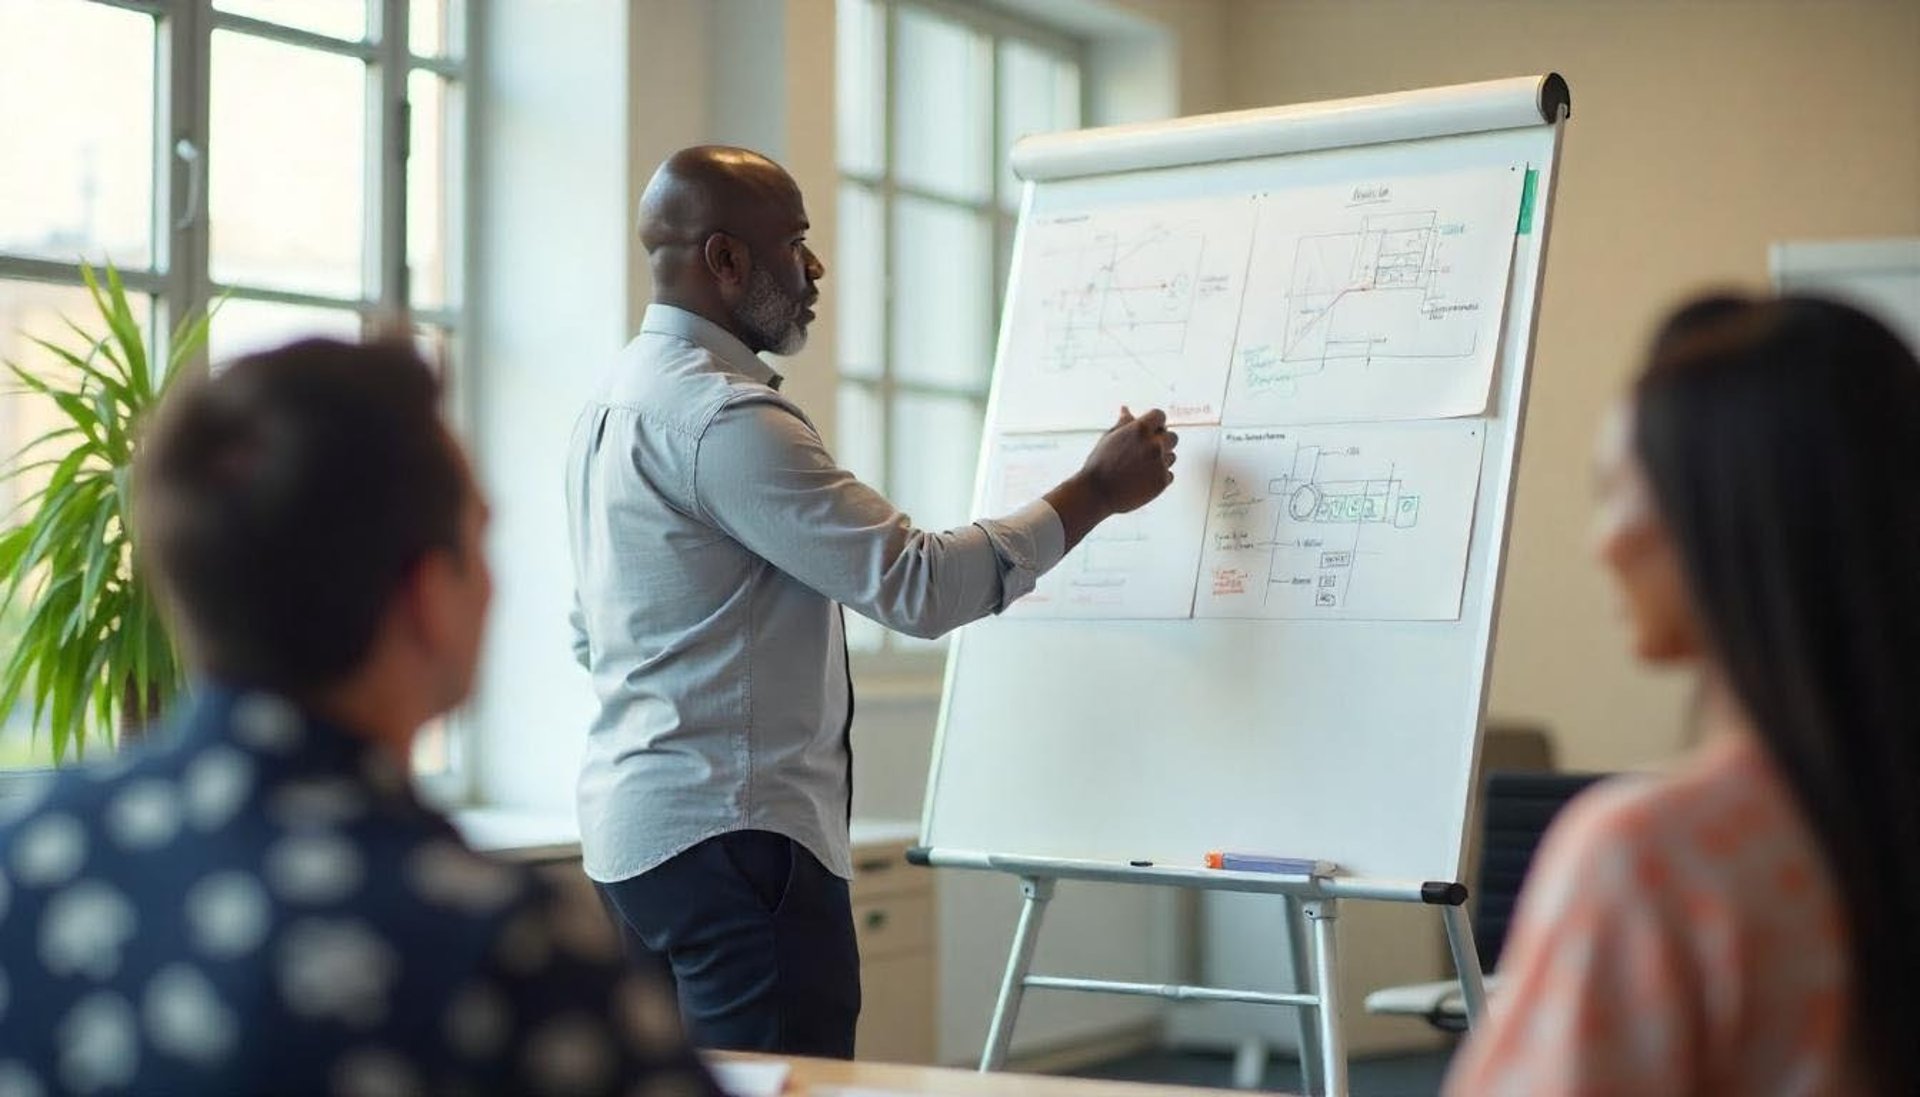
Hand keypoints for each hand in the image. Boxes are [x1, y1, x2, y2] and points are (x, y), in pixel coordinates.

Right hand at [1042, 407, 1178, 550]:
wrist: (1097, 493)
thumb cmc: (1100, 464)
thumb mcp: (1109, 438)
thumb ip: (1123, 423)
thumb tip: (1126, 410)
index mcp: (1140, 429)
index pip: (1160, 416)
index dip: (1154, 423)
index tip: (1148, 431)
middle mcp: (1154, 444)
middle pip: (1172, 437)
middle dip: (1161, 442)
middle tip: (1143, 452)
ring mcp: (1160, 463)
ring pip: (1171, 456)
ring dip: (1160, 460)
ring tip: (1139, 468)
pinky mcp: (1162, 481)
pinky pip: (1168, 474)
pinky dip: (1158, 477)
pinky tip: (1141, 479)